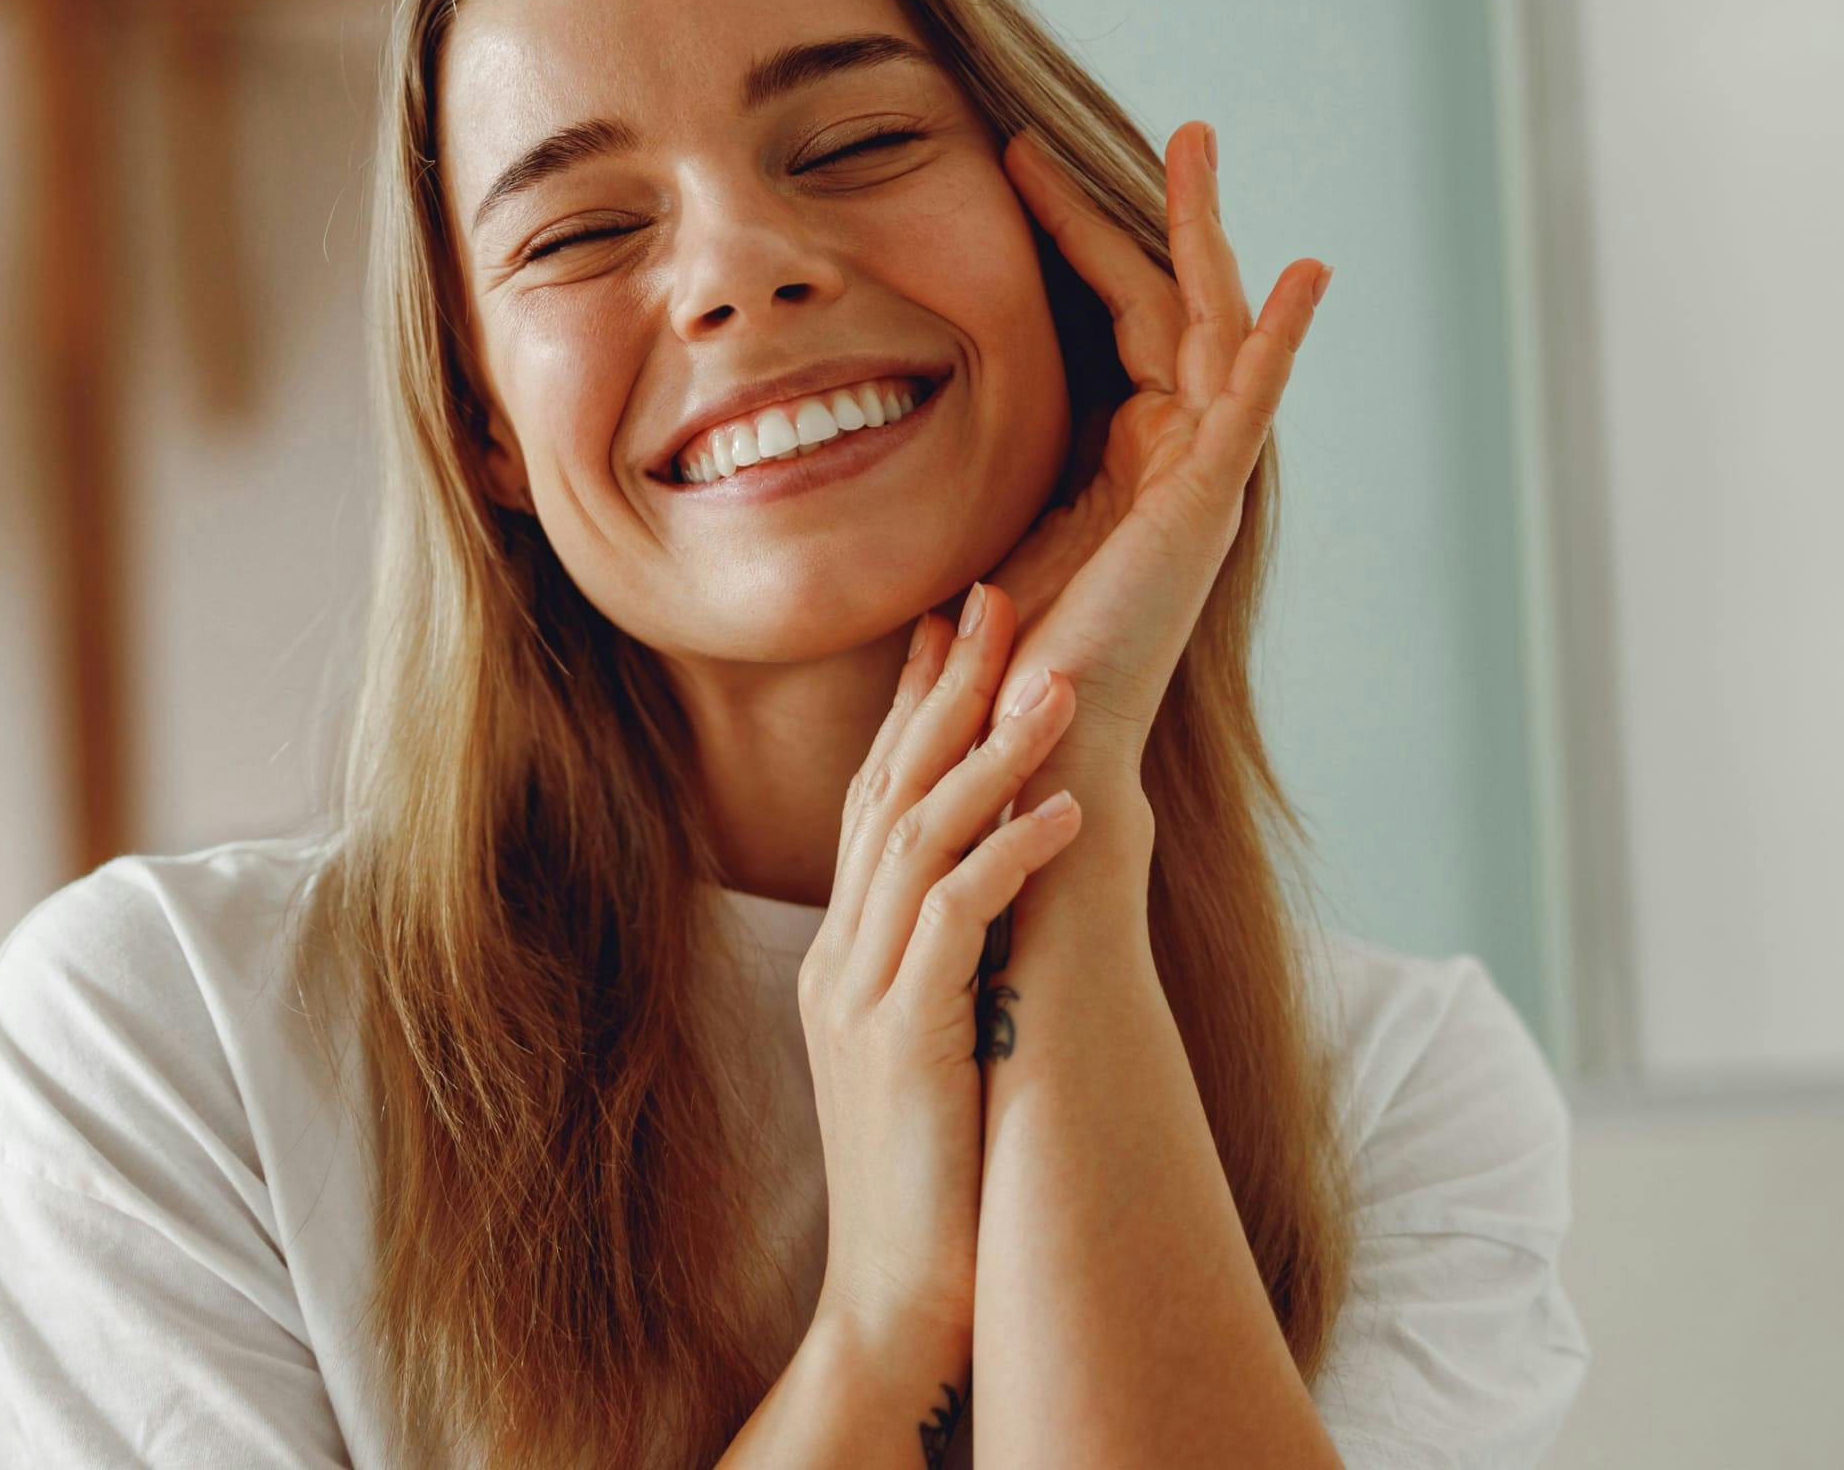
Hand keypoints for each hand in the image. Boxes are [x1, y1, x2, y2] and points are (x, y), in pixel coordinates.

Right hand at [798, 589, 1083, 1356]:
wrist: (895, 1303)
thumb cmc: (929, 1172)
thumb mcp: (923, 1042)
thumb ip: (942, 959)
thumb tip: (1000, 883)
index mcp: (844, 949)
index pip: (873, 796)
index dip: (911, 705)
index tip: (951, 624)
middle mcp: (841, 955)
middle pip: (887, 789)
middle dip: (944, 691)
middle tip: (995, 600)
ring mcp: (861, 995)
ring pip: (917, 838)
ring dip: (986, 755)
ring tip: (1052, 685)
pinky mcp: (904, 1040)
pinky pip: (956, 924)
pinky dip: (1007, 857)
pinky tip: (1062, 812)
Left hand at [982, 121, 1328, 789]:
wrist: (1035, 735)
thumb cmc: (1013, 653)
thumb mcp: (998, 528)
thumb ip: (997, 466)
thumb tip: (921, 414)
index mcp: (1128, 456)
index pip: (1111, 317)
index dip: (1069, 237)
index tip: (1014, 168)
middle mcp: (1173, 455)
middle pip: (1163, 302)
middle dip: (1131, 211)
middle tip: (1097, 134)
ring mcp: (1196, 475)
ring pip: (1209, 326)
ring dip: (1202, 234)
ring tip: (1196, 145)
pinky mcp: (1205, 502)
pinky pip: (1249, 402)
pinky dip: (1279, 340)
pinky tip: (1303, 276)